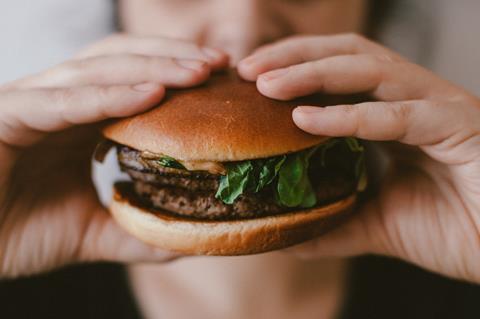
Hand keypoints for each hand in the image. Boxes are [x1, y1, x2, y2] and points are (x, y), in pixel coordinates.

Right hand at [0, 34, 228, 277]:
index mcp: (80, 119)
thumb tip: (188, 237)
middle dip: (173, 58)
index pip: (135, 81)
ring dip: (152, 67)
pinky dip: (108, 95)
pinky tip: (151, 95)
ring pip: (97, 70)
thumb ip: (135, 231)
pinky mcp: (6, 116)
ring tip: (199, 71)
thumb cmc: (13, 231)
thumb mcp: (90, 233)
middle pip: (123, 62)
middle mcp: (59, 102)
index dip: (178, 75)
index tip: (223, 82)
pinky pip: (61, 100)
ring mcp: (31, 103)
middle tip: (221, 65)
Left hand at [238, 33, 479, 282]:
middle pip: (348, 54)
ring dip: (312, 72)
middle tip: (247, 70)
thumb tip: (287, 236)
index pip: (339, 71)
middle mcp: (415, 99)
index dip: (293, 67)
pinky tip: (305, 118)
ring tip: (265, 84)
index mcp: (395, 113)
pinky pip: (397, 114)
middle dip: (294, 56)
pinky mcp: (459, 126)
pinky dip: (349, 115)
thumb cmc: (453, 229)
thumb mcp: (376, 224)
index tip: (249, 80)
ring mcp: (439, 106)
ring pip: (370, 70)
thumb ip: (334, 223)